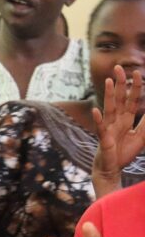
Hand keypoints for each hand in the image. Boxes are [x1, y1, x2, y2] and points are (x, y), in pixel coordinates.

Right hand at [92, 66, 144, 198]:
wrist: (112, 168)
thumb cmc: (124, 152)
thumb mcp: (141, 136)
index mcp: (126, 119)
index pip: (131, 99)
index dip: (135, 87)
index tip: (137, 72)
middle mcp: (117, 120)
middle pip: (119, 99)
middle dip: (120, 83)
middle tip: (118, 67)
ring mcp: (109, 127)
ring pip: (110, 108)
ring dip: (110, 95)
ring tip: (109, 82)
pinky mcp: (104, 138)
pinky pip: (100, 127)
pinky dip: (98, 120)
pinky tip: (96, 111)